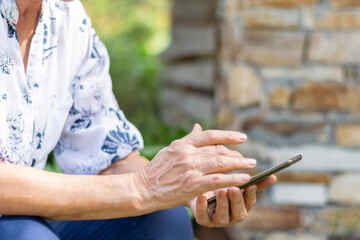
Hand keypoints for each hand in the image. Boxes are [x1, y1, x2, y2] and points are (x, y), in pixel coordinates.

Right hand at [134, 124, 256, 212]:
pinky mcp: (192, 184)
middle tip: (248, 159)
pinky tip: (244, 179)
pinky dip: (233, 179)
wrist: (142, 188)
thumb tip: (198, 126)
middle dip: (236, 154)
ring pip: (221, 163)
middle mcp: (188, 154)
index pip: (210, 136)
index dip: (228, 135)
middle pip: (218, 150)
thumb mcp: (170, 150)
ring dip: (240, 163)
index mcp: (183, 144)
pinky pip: (217, 180)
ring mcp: (190, 169)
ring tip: (252, 165)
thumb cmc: (156, 170)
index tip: (242, 137)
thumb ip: (187, 139)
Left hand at [189, 175, 276, 226]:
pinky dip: (202, 207)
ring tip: (221, 191)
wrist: (198, 191)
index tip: (250, 184)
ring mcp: (217, 220)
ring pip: (222, 217)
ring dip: (222, 204)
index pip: (249, 203)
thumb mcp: (236, 182)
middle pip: (238, 213)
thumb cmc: (221, 187)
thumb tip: (274, 177)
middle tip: (234, 188)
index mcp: (241, 206)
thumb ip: (254, 182)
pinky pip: (202, 217)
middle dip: (237, 201)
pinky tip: (202, 196)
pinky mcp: (203, 220)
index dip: (250, 195)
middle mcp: (231, 216)